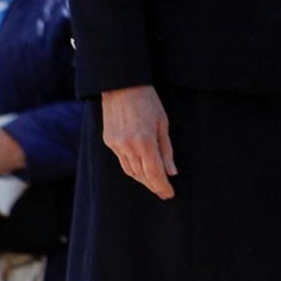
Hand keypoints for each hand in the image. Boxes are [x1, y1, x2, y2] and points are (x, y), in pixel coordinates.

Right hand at [102, 84, 177, 199]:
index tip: (169, 194)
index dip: (162, 186)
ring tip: (153, 183)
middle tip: (163, 192)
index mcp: (145, 142)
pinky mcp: (109, 141)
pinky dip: (132, 168)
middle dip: (153, 185)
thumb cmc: (148, 102)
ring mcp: (116, 144)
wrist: (121, 86)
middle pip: (142, 175)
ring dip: (142, 179)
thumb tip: (171, 172)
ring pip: (130, 171)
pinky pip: (122, 161)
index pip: (155, 173)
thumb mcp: (163, 124)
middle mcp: (128, 146)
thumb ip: (166, 150)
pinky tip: (140, 169)